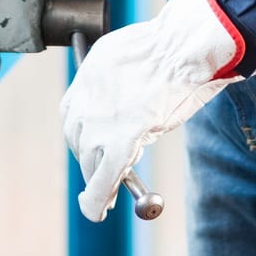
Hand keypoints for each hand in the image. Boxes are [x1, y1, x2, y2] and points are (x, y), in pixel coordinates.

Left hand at [61, 0, 255, 221]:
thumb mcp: (128, 57)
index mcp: (86, 76)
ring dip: (95, 180)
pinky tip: (98, 210)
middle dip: (88, 160)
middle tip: (99, 176)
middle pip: (78, 140)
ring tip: (102, 200)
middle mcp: (85, 99)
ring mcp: (102, 119)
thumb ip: (118, 81)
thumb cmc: (168, 46)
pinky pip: (106, 175)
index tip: (86, 148)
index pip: (72, 115)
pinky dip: (98, 198)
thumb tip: (124, 100)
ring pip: (90, 161)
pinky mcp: (123, 137)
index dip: (80, 136)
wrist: (183, 44)